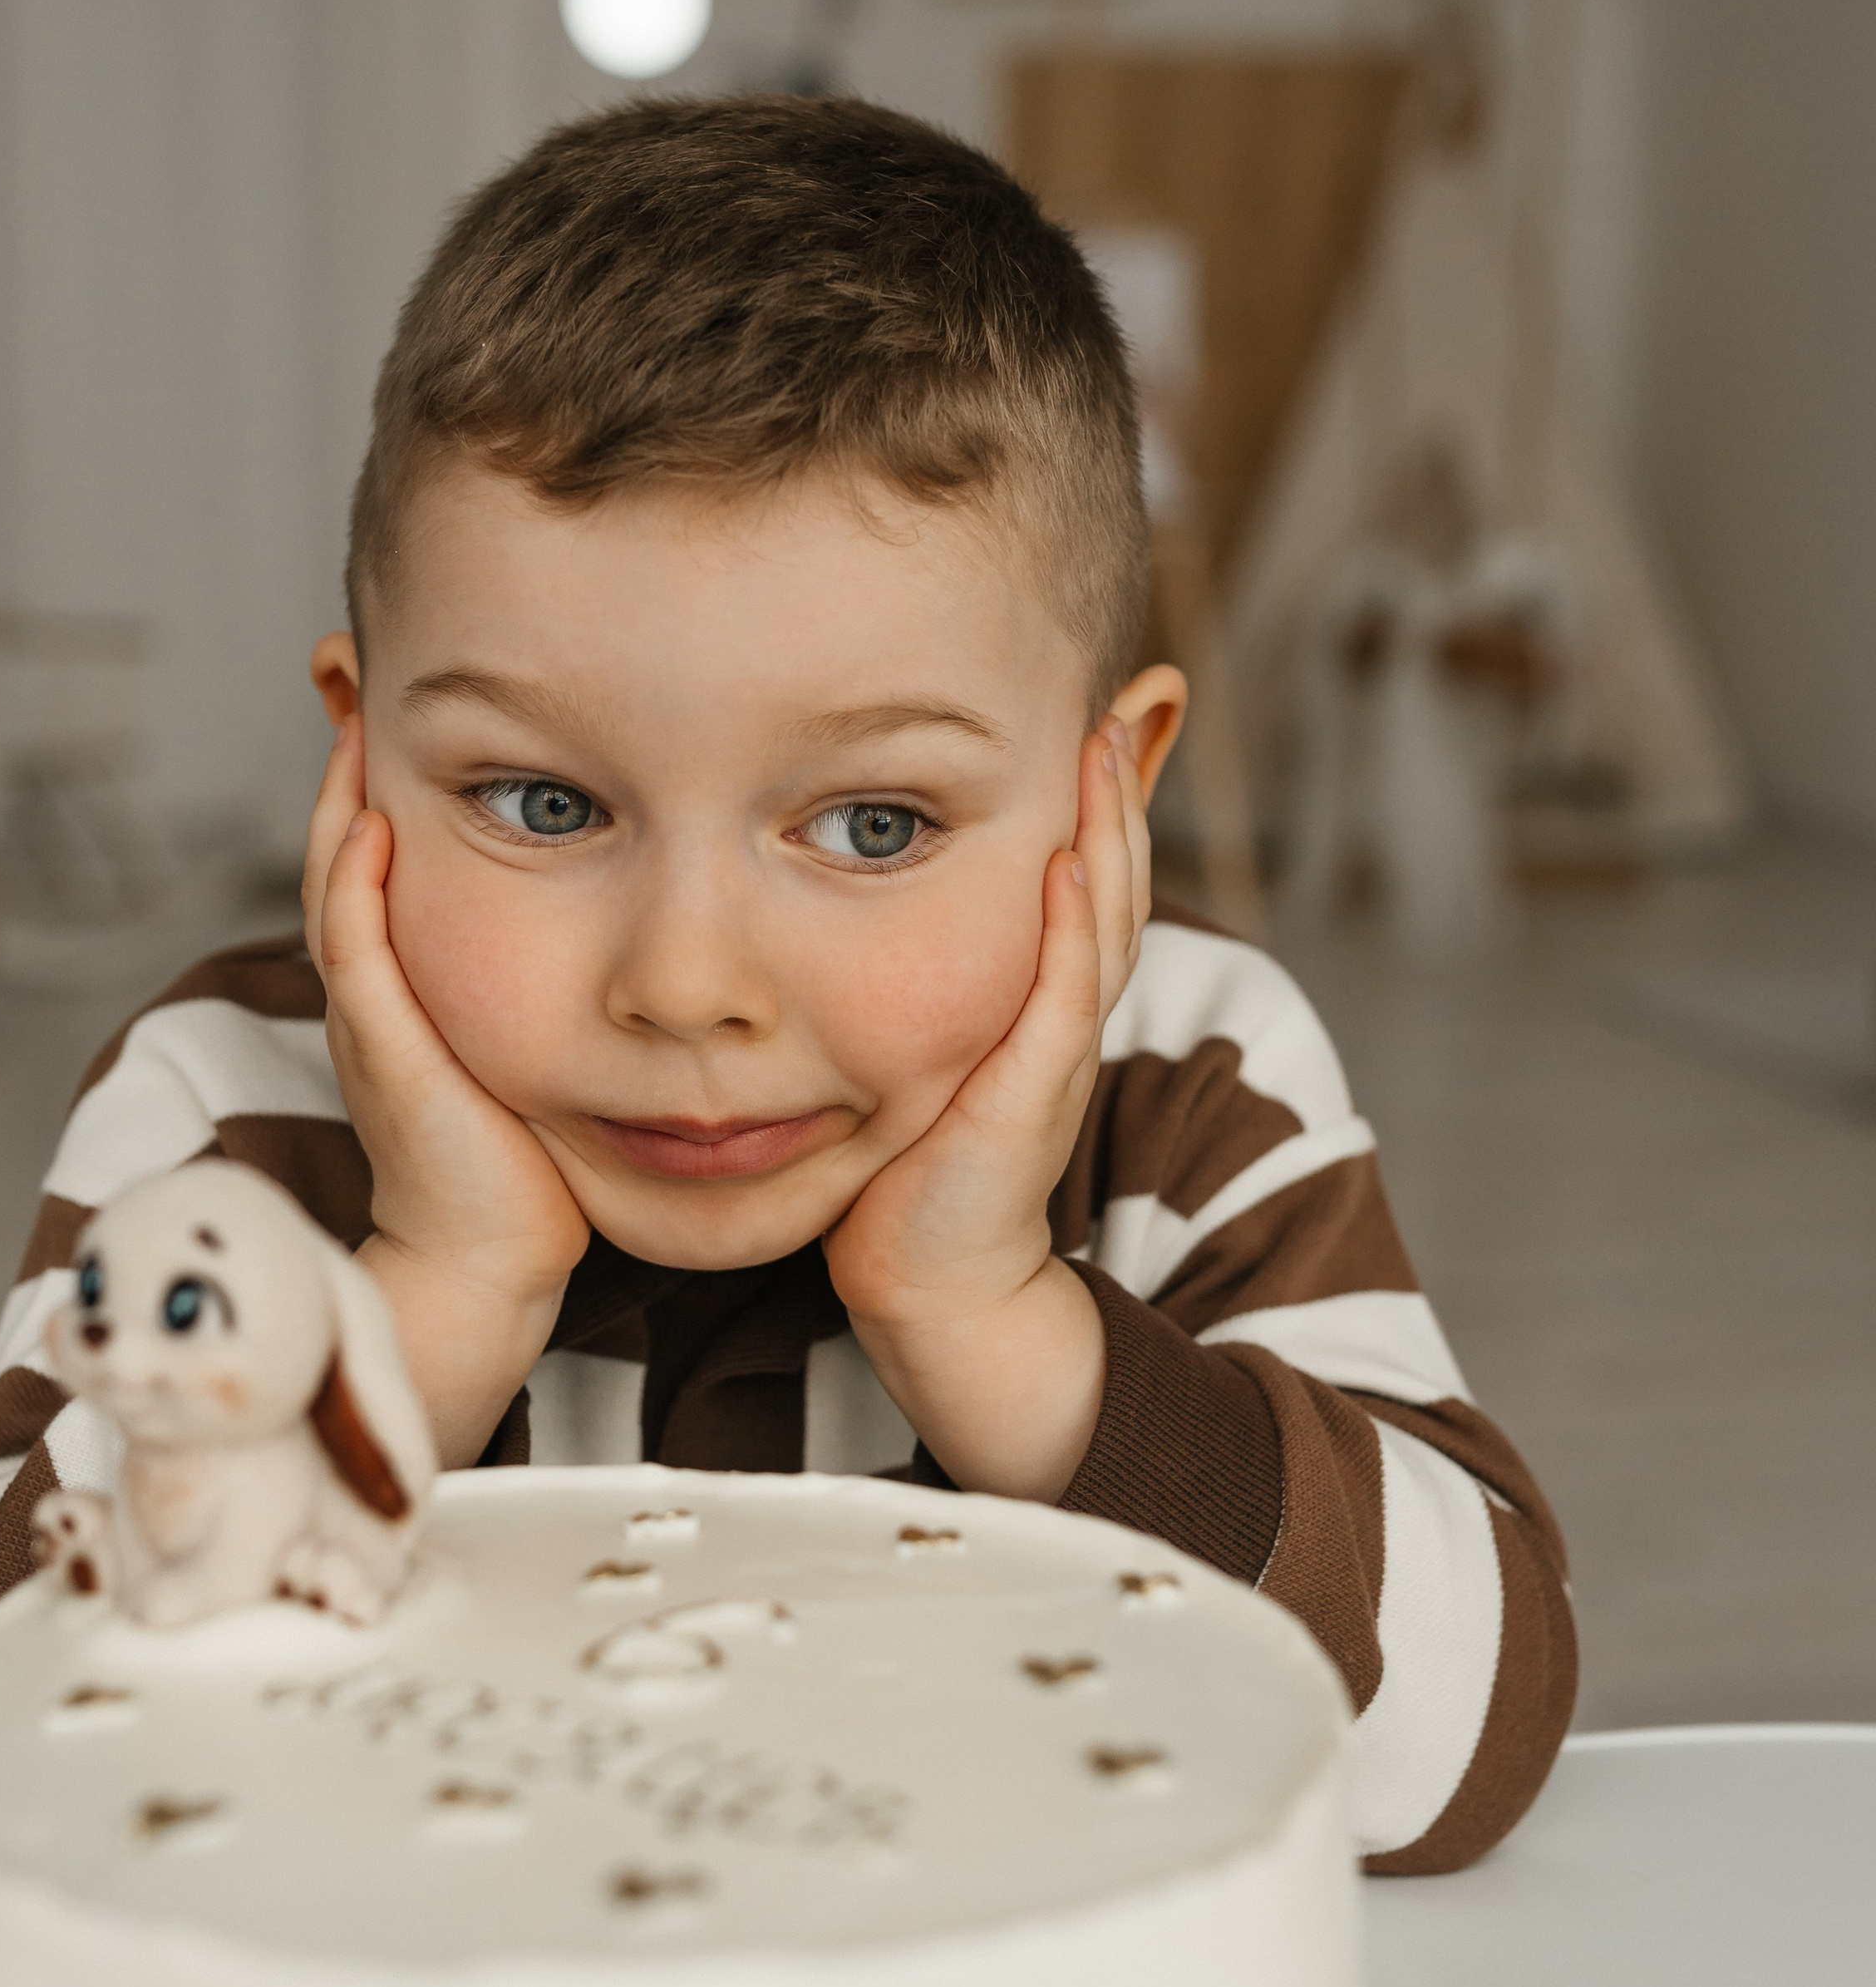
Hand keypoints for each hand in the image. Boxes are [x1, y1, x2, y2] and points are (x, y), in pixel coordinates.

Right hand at [303, 719, 589, 1459]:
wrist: (492, 1259)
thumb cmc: (532, 1158)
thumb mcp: (546, 1034)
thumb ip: (570, 966)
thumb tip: (637, 899)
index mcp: (417, 970)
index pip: (389, 841)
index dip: (387, 759)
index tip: (394, 676)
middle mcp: (383, 980)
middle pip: (347, 837)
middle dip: (348, 746)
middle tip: (345, 652)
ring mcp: (376, 1013)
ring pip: (340, 880)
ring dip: (339, 794)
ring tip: (351, 708)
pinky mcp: (388, 1052)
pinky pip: (356, 955)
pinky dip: (354, 889)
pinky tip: (368, 827)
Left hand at [823, 719, 1152, 1499]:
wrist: (926, 1288)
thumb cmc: (904, 1177)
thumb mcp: (914, 1052)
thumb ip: (905, 982)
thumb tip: (859, 905)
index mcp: (1035, 1004)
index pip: (1082, 881)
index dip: (1097, 800)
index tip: (1098, 711)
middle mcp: (1058, 1019)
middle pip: (1110, 883)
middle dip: (1122, 790)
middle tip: (1128, 698)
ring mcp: (1053, 1055)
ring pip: (1101, 922)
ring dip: (1110, 833)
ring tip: (1108, 745)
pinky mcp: (1028, 1095)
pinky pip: (1062, 995)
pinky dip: (1074, 926)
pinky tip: (1071, 860)